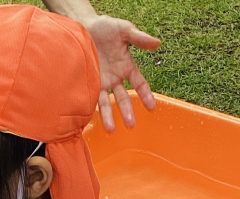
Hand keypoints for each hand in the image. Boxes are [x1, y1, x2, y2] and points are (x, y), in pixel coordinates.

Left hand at [87, 16, 160, 131]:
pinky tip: (93, 120)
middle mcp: (115, 79)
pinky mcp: (88, 83)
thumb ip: (139, 38)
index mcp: (127, 67)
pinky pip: (91, 98)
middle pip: (123, 98)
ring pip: (106, 102)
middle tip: (131, 124)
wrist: (82, 27)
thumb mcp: (124, 30)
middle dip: (127, 111)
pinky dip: (92, 109)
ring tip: (111, 130)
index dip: (146, 95)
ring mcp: (101, 83)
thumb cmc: (105, 28)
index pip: (139, 84)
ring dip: (109, 116)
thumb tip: (157, 43)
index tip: (152, 107)